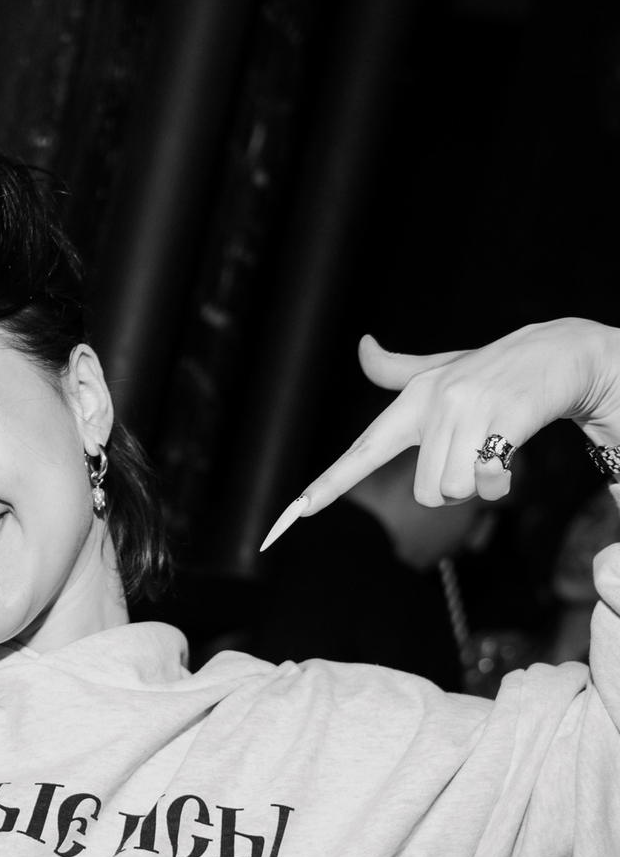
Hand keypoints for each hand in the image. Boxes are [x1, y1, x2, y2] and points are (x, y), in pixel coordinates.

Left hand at [263, 317, 619, 547]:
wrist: (559, 352)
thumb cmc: (494, 371)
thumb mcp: (442, 370)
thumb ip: (398, 370)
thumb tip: (363, 345)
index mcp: (413, 400)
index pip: (362, 450)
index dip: (329, 484)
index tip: (297, 511)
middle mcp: (435, 404)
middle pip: (426, 491)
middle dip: (452, 487)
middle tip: (473, 455)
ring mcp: (469, 409)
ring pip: (455, 489)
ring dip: (480, 485)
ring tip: (493, 452)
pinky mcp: (504, 418)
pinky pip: (488, 479)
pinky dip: (502, 482)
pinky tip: (510, 454)